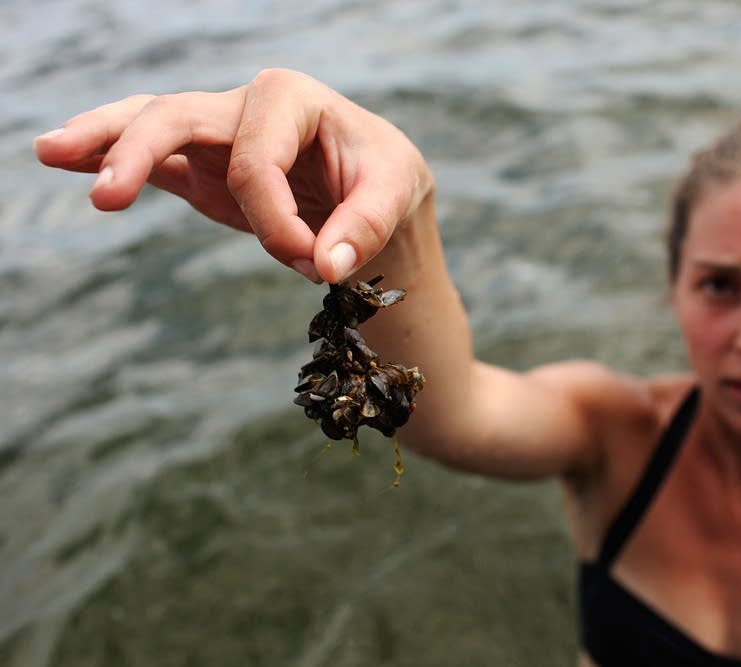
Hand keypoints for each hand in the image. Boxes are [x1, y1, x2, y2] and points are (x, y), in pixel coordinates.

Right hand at [33, 68, 433, 282]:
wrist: (375, 188)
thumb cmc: (384, 180)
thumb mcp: (395, 193)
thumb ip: (365, 226)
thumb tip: (327, 264)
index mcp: (293, 100)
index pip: (257, 159)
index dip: (277, 219)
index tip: (314, 264)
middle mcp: (246, 107)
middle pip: (179, 115)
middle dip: (141, 151)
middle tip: (107, 194)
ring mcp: (219, 137)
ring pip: (151, 127)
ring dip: (104, 142)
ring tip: (51, 151)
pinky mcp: (205, 172)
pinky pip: (154, 161)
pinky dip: (113, 160)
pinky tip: (69, 161)